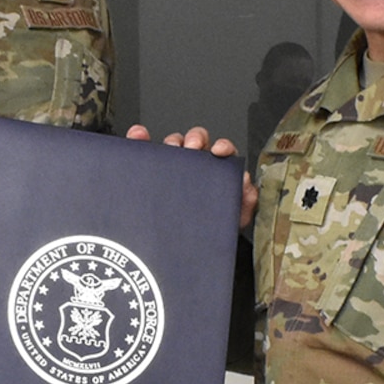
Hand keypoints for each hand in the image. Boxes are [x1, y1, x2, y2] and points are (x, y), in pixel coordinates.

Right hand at [126, 125, 253, 226]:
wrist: (195, 246)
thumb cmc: (214, 225)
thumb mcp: (235, 215)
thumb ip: (245, 199)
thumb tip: (245, 181)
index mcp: (217, 170)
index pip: (222, 150)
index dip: (222, 146)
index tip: (219, 151)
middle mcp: (196, 164)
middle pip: (196, 140)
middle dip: (195, 139)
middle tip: (193, 148)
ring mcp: (174, 168)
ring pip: (172, 145)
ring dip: (170, 141)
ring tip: (168, 149)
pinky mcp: (153, 174)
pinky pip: (144, 152)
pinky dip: (139, 140)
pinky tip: (138, 137)